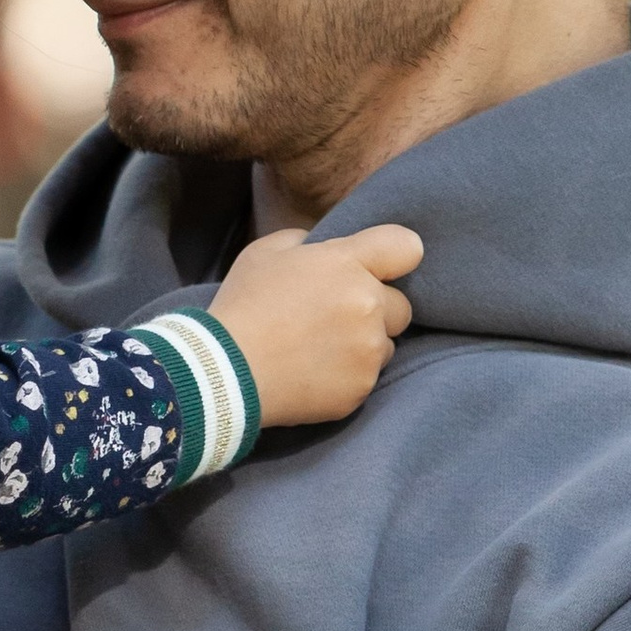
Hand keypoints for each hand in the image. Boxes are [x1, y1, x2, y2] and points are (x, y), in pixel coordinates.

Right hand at [209, 222, 421, 429]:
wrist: (223, 373)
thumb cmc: (242, 306)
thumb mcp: (265, 253)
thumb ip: (305, 241)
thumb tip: (323, 248)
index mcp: (347, 264)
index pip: (406, 247)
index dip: (397, 255)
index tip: (382, 266)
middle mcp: (367, 305)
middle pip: (402, 305)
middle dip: (377, 309)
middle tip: (335, 317)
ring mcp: (367, 351)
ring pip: (385, 345)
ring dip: (364, 345)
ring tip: (320, 349)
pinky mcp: (361, 390)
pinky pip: (367, 378)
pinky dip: (347, 376)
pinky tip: (312, 373)